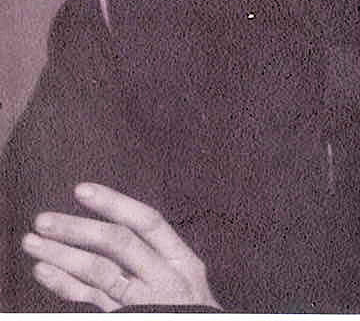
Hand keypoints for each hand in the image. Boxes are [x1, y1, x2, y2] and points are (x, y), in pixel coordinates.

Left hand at [21, 183, 219, 311]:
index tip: (81, 190)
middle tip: (43, 219)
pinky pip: (92, 302)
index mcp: (182, 259)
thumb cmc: (190, 308)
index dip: (114, 203)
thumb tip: (117, 221)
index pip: (148, 222)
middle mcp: (164, 278)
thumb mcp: (188, 277)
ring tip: (32, 242)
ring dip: (63, 256)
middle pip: (119, 245)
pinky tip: (43, 272)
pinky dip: (66, 286)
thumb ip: (158, 254)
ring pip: (100, 273)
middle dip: (78, 229)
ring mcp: (145, 302)